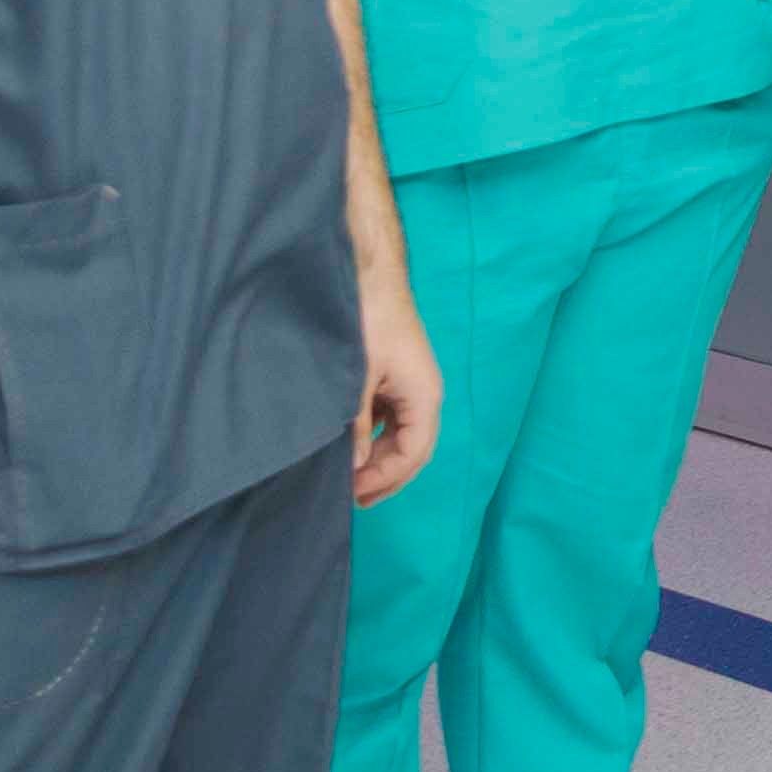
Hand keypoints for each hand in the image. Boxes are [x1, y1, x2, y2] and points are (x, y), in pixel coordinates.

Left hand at [351, 252, 439, 507]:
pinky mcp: (393, 376)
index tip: (353, 495)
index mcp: (424, 396)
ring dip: (376, 458)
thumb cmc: (369, 319)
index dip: (385, 479)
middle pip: (411, 449)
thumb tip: (352, 466)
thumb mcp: (357, 377)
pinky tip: (347, 443)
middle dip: (384, 476)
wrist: (367, 272)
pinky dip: (370, 436)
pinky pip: (387, 417)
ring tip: (348, 477)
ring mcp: (408, 384)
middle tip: (352, 499)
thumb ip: (355, 424)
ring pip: (399, 435)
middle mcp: (422, 394)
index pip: (414, 454)